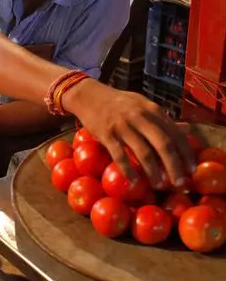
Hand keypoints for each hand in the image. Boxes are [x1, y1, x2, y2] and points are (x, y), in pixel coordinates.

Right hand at [64, 79, 195, 187]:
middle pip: (163, 144)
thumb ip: (163, 119)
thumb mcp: (143, 106)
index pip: (175, 133)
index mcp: (152, 110)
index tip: (191, 169)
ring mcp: (122, 126)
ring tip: (157, 185)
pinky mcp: (106, 134)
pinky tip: (133, 180)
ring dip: (153, 172)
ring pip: (143, 152)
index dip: (186, 153)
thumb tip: (186, 130)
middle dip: (174, 166)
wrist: (89, 95)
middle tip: (178, 183)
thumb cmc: (118, 103)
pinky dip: (127, 170)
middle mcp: (140, 117)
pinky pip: (119, 155)